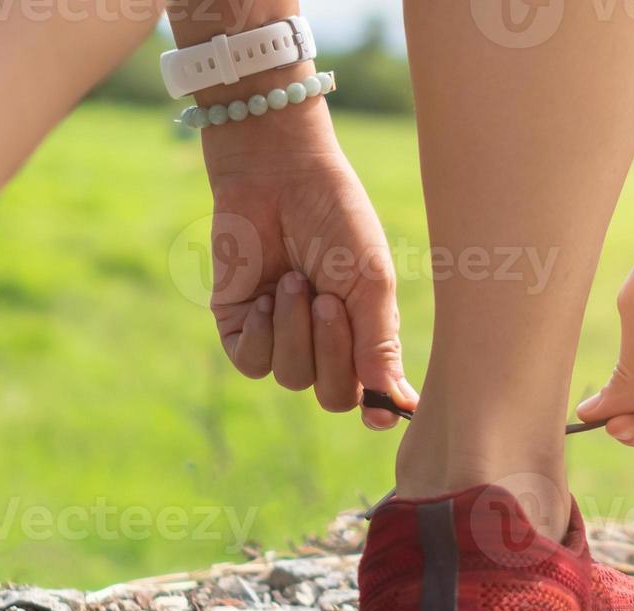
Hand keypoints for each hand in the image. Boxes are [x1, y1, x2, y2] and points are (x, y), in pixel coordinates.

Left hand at [202, 113, 416, 428]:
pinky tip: (265, 298)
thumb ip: (378, 340)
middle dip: (331, 354)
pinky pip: (251, 362)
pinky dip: (262, 335)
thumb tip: (393, 401)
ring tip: (294, 282)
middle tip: (327, 302)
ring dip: (294, 332)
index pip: (371, 395)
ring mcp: (280, 336)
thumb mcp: (370, 279)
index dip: (377, 408)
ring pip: (291, 378)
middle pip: (332, 396)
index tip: (380, 412)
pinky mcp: (240, 325)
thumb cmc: (336, 219)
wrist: (280, 175)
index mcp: (363, 334)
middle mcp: (323, 343)